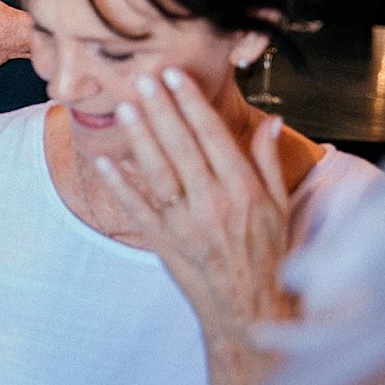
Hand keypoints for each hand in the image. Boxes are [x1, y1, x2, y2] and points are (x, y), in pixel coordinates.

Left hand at [99, 68, 298, 326]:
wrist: (249, 307)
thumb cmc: (268, 253)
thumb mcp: (279, 206)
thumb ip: (268, 161)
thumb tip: (273, 118)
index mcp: (245, 190)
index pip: (214, 137)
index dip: (192, 104)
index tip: (175, 77)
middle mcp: (214, 203)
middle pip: (183, 148)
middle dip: (163, 110)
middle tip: (145, 77)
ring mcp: (186, 223)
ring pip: (159, 173)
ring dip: (141, 139)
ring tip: (126, 107)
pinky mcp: (163, 242)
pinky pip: (138, 209)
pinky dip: (120, 185)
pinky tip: (105, 161)